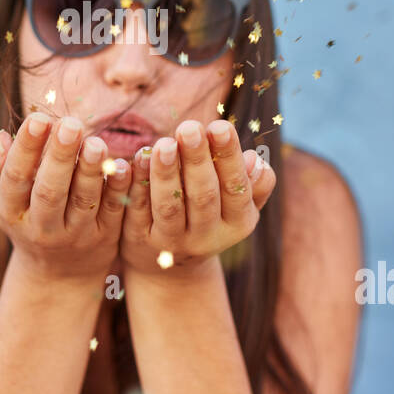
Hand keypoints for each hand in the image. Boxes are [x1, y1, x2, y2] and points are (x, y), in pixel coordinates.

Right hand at [0, 112, 132, 281]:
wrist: (57, 272)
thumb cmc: (24, 217)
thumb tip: (2, 137)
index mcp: (10, 212)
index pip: (15, 178)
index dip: (27, 149)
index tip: (39, 118)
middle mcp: (41, 227)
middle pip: (49, 191)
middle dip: (60, 156)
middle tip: (70, 124)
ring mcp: (75, 235)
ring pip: (82, 201)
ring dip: (90, 171)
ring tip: (96, 142)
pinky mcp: (105, 238)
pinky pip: (113, 211)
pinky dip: (118, 189)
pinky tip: (123, 165)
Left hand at [119, 119, 276, 278]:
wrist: (173, 268)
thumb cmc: (212, 216)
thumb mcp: (238, 206)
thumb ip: (254, 184)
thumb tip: (255, 159)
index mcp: (238, 224)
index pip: (235, 188)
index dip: (228, 158)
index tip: (220, 125)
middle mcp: (206, 238)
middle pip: (203, 196)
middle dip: (196, 160)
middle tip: (190, 127)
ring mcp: (172, 242)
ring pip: (169, 206)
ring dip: (166, 172)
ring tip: (164, 142)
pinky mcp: (140, 240)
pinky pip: (138, 209)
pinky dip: (138, 183)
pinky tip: (139, 157)